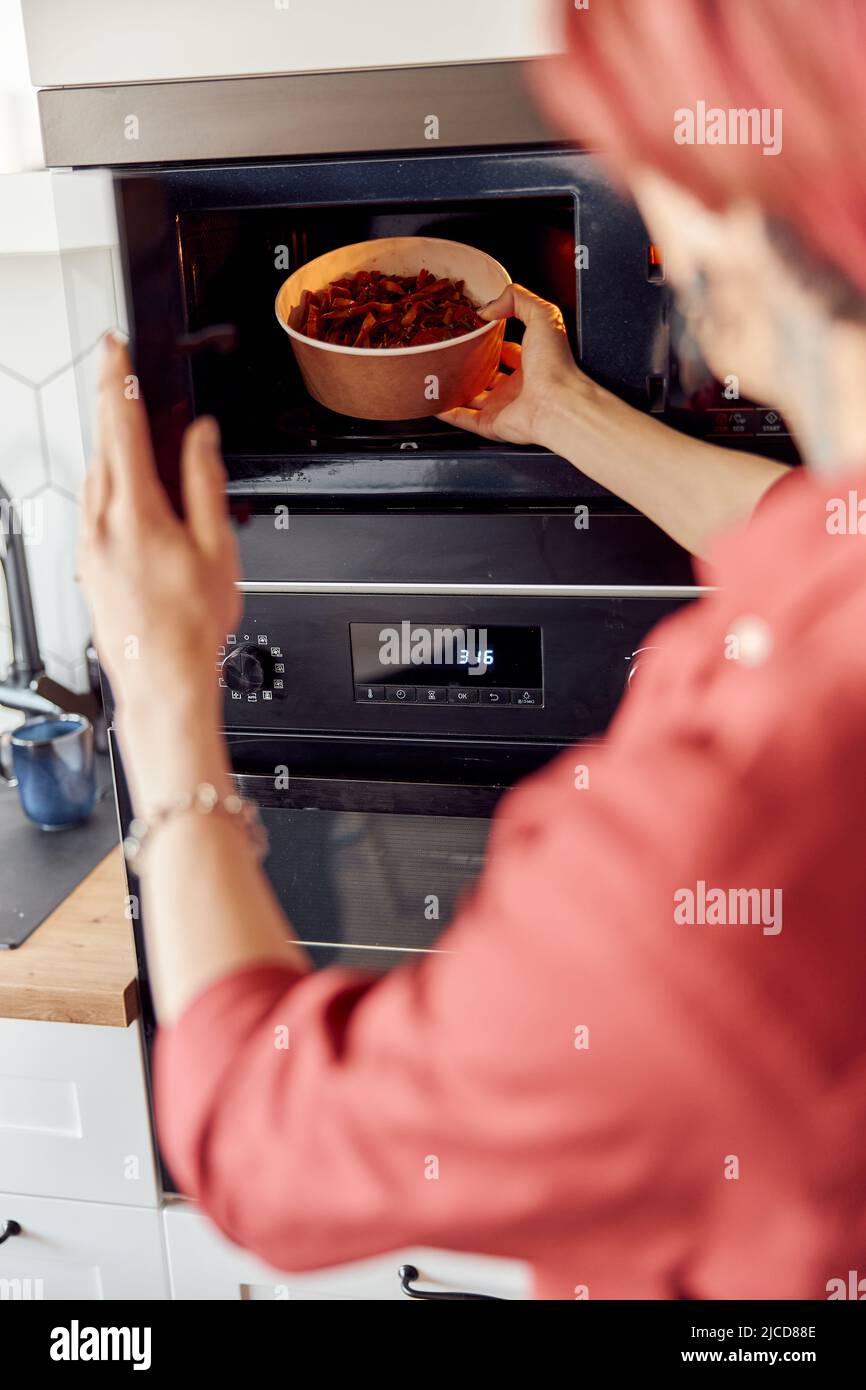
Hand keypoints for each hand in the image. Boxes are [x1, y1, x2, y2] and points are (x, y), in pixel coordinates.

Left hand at [78, 335, 240, 727]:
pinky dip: (104, 482)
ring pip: (92, 475)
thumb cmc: (191, 626)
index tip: (115, 348)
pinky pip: (91, 506)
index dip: (118, 378)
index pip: (120, 425)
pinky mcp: (86, 564)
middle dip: (109, 402)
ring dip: (107, 443)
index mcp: (135, 512)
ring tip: (125, 427)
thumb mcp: (215, 548)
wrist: (161, 679)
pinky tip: (122, 488)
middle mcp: (100, 524)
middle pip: (100, 444)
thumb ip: (205, 483)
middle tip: (117, 372)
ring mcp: (87, 546)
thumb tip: (200, 437)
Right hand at [436, 284, 589, 446]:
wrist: (557, 404)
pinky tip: (434, 401)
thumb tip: (488, 308)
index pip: (507, 351)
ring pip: (473, 398)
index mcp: (531, 363)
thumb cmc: (555, 364)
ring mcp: (503, 407)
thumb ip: (518, 300)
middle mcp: (518, 387)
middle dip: (470, 366)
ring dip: (455, 388)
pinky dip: (448, 411)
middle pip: (487, 376)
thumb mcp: (543, 315)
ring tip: (436, 376)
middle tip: (451, 353)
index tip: (473, 332)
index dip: (491, 341)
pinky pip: (465, 419)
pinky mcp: (491, 425)